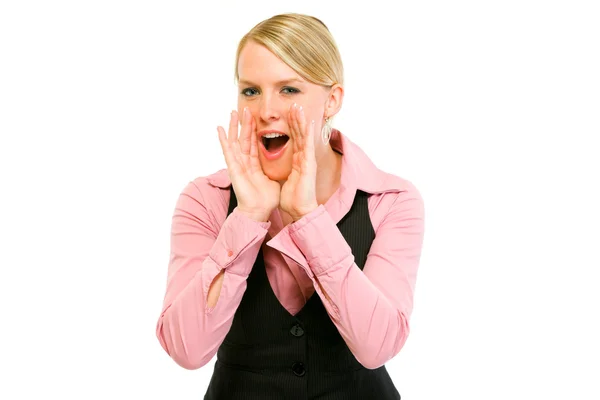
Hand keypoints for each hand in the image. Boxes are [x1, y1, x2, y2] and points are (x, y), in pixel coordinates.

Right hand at [217, 107, 279, 221]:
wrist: (260, 210)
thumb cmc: (267, 198)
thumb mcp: (274, 177)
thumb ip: (275, 168)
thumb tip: (284, 163)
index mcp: (254, 164)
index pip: (254, 143)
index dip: (255, 130)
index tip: (256, 117)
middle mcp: (245, 162)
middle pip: (244, 138)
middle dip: (244, 123)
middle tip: (244, 109)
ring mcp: (238, 164)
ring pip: (235, 141)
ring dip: (233, 126)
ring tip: (232, 112)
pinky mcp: (233, 168)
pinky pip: (227, 151)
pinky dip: (223, 140)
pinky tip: (219, 129)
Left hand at [279, 103, 318, 220]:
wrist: (300, 210)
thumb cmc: (293, 198)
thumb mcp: (285, 179)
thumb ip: (284, 170)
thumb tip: (279, 168)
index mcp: (297, 161)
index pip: (294, 140)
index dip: (291, 126)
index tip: (288, 113)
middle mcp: (304, 158)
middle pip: (299, 134)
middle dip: (296, 119)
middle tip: (294, 103)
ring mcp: (307, 160)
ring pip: (304, 136)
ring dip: (301, 121)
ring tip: (298, 107)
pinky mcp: (308, 164)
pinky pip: (307, 145)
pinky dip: (308, 133)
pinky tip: (308, 122)